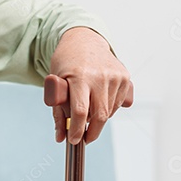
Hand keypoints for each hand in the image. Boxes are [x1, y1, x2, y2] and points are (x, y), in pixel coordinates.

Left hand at [47, 27, 132, 143]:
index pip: (80, 110)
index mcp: (79, 76)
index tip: (74, 140)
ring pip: (109, 111)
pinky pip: (118, 104)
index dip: (77, 129)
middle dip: (91, 132)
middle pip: (99, 115)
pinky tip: (99, 99)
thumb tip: (61, 138)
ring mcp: (115, 76)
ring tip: (88, 109)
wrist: (83, 41)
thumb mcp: (55, 84)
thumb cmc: (66, 64)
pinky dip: (109, 109)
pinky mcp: (126, 77)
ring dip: (98, 118)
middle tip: (84, 137)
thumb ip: (58, 112)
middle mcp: (100, 76)